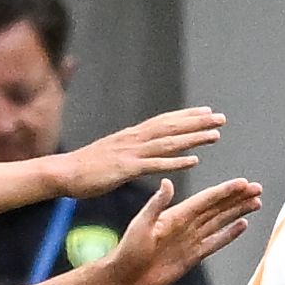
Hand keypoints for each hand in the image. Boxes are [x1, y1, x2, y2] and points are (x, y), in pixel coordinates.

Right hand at [59, 106, 227, 198]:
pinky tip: (194, 161)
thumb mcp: (113, 154)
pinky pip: (155, 164)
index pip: (165, 121)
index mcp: (132, 135)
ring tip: (215, 136)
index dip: (187, 116)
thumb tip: (142, 151)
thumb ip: (131, 151)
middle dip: (197, 122)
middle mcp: (134, 139)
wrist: (64, 172)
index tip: (206, 111)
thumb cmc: (87, 167)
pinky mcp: (126, 168)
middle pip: (172, 127)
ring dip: (193, 138)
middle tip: (220, 118)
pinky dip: (176, 162)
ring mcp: (131, 152)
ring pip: (169, 143)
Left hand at [91, 177, 263, 284]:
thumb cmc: (128, 250)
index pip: (207, 200)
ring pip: (220, 222)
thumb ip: (156, 204)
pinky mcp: (192, 256)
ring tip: (256, 202)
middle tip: (257, 188)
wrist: (124, 278)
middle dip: (238, 198)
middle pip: (218, 208)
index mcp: (176, 215)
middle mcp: (186, 225)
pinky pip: (215, 242)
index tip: (243, 183)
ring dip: (237, 211)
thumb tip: (167, 183)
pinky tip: (242, 225)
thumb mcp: (141, 224)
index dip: (225, 191)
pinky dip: (229, 233)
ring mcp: (191, 240)